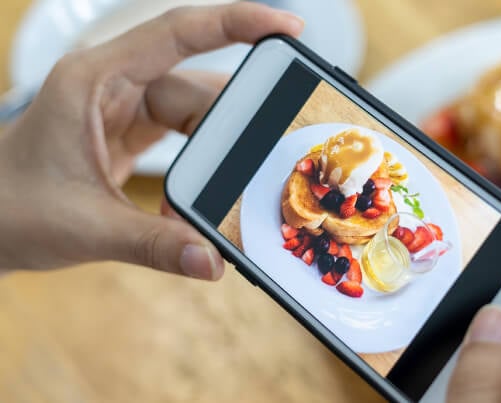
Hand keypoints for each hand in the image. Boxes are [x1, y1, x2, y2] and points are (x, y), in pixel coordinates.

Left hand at [0, 4, 302, 278]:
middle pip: (199, 81)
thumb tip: (212, 261)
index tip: (289, 27)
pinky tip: (214, 186)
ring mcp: (125, 107)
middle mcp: (115, 84)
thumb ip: (154, 244)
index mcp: (96, 80)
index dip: (238, 21)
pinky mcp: (133, 132)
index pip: (178, 33)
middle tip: (283, 135)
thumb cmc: (9, 210)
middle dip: (242, 111)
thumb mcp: (85, 227)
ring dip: (224, 143)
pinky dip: (206, 159)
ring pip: (197, 110)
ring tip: (252, 170)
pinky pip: (186, 134)